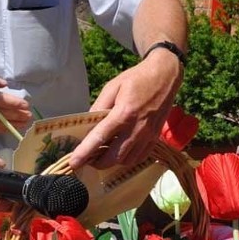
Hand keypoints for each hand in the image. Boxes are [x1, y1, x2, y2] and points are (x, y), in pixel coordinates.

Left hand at [69, 51, 181, 169]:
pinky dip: (127, 160)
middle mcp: (137, 128)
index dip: (84, 153)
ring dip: (112, 162)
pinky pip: (139, 158)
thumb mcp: (112, 87)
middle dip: (97, 163)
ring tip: (102, 155)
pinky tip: (119, 152)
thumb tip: (88, 124)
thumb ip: (99, 106)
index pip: (100, 138)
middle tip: (88, 159)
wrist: (165, 76)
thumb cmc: (136, 79)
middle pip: (114, 157)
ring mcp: (148, 135)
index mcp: (123, 113)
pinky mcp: (155, 138)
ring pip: (127, 161)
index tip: (74, 163)